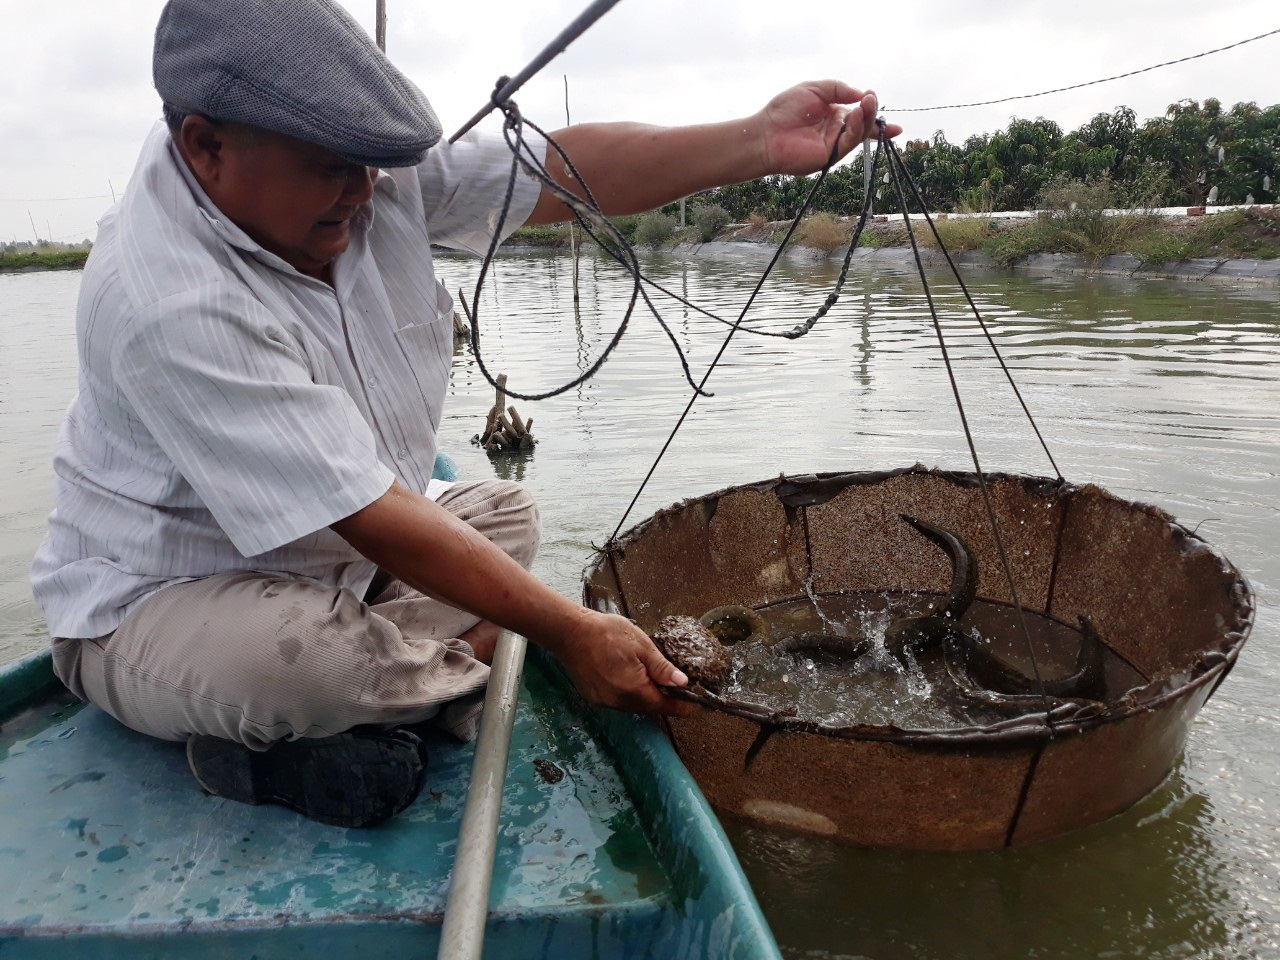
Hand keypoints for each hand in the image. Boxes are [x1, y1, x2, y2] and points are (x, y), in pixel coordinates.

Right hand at [553, 610, 697, 716]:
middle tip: (676, 688)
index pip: (664, 706)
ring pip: (633, 705)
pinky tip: (630, 678)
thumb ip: (662, 668)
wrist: (570, 632)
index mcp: (633, 689)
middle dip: (663, 700)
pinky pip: (618, 701)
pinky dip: (628, 694)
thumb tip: (682, 683)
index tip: (695, 707)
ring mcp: (604, 701)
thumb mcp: (642, 645)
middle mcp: (618, 701)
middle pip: (649, 707)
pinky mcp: (594, 697)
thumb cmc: (606, 633)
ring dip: (645, 696)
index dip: (681, 707)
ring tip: (652, 679)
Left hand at [754, 80, 903, 175]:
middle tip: (871, 100)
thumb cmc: (784, 110)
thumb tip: (861, 94)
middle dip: (870, 112)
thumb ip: (838, 89)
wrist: (766, 133)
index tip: (875, 99)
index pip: (858, 113)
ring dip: (865, 120)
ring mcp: (833, 144)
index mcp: (833, 113)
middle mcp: (836, 130)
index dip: (872, 111)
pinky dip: (854, 131)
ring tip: (865, 105)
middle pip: (862, 124)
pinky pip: (847, 144)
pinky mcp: (829, 157)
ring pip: (858, 134)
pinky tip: (854, 117)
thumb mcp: (814, 89)